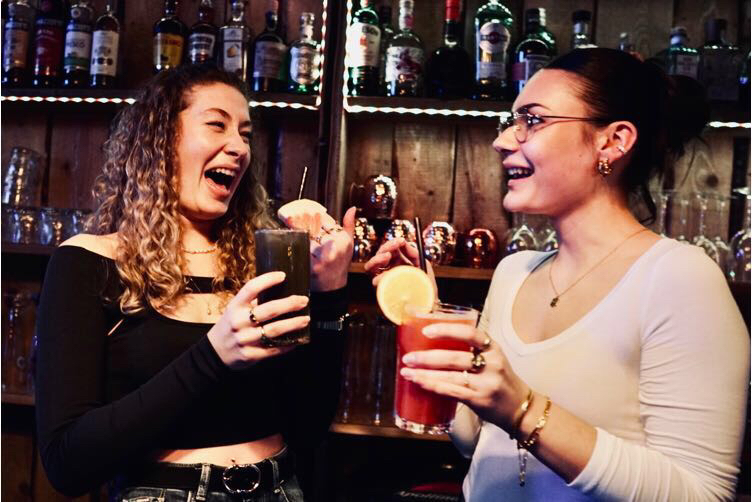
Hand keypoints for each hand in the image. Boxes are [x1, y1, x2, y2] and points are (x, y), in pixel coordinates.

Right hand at [207, 271, 309, 368]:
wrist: (215, 353)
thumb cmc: (231, 325)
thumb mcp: (235, 310)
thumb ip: (253, 302)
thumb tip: (280, 289)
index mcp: (235, 306)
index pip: (251, 288)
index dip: (267, 280)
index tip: (283, 276)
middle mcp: (239, 321)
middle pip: (269, 310)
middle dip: (290, 304)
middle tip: (304, 300)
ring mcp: (244, 339)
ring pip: (274, 330)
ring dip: (293, 324)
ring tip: (305, 319)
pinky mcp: (250, 355)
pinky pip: (274, 349)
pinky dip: (288, 344)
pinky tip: (297, 340)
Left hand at [278, 199, 355, 291]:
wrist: (333, 287)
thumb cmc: (340, 264)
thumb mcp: (348, 244)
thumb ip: (349, 225)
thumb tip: (352, 208)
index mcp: (343, 240)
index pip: (327, 221)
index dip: (315, 214)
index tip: (305, 209)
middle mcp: (335, 247)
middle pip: (316, 227)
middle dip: (303, 219)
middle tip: (293, 213)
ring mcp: (323, 257)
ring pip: (307, 237)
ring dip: (296, 228)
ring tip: (289, 220)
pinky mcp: (313, 266)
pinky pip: (302, 250)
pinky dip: (295, 242)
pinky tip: (288, 236)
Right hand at [364, 238, 436, 295]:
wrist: (428, 306)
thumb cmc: (427, 287)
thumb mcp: (423, 265)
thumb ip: (414, 253)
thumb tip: (404, 242)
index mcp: (401, 261)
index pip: (392, 248)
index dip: (394, 243)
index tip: (401, 241)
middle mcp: (391, 268)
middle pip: (381, 253)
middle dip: (386, 247)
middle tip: (394, 247)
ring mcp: (386, 278)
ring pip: (373, 265)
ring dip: (377, 259)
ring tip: (386, 257)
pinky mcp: (383, 289)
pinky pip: (374, 280)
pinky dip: (377, 275)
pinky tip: (382, 274)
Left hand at [399, 323, 529, 432]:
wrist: (520, 408)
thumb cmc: (500, 380)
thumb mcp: (492, 359)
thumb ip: (470, 351)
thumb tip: (434, 345)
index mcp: (493, 348)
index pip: (470, 333)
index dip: (447, 330)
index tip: (426, 331)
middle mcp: (492, 363)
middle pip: (455, 357)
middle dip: (427, 357)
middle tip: (409, 357)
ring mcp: (486, 383)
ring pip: (451, 376)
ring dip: (425, 374)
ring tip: (408, 372)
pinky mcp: (480, 399)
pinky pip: (452, 391)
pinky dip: (434, 386)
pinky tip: (421, 383)